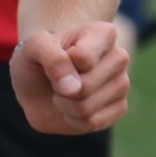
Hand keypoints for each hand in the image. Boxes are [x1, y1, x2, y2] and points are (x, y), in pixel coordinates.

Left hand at [8, 22, 129, 134]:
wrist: (38, 84)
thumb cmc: (38, 59)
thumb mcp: (34, 47)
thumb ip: (52, 58)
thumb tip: (73, 88)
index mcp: (103, 33)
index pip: (83, 58)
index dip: (59, 63)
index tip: (56, 55)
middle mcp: (118, 56)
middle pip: (85, 86)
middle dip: (60, 88)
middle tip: (57, 78)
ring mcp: (122, 83)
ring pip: (86, 108)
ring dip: (64, 105)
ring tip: (63, 92)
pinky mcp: (119, 108)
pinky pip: (91, 123)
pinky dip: (72, 120)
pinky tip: (72, 107)